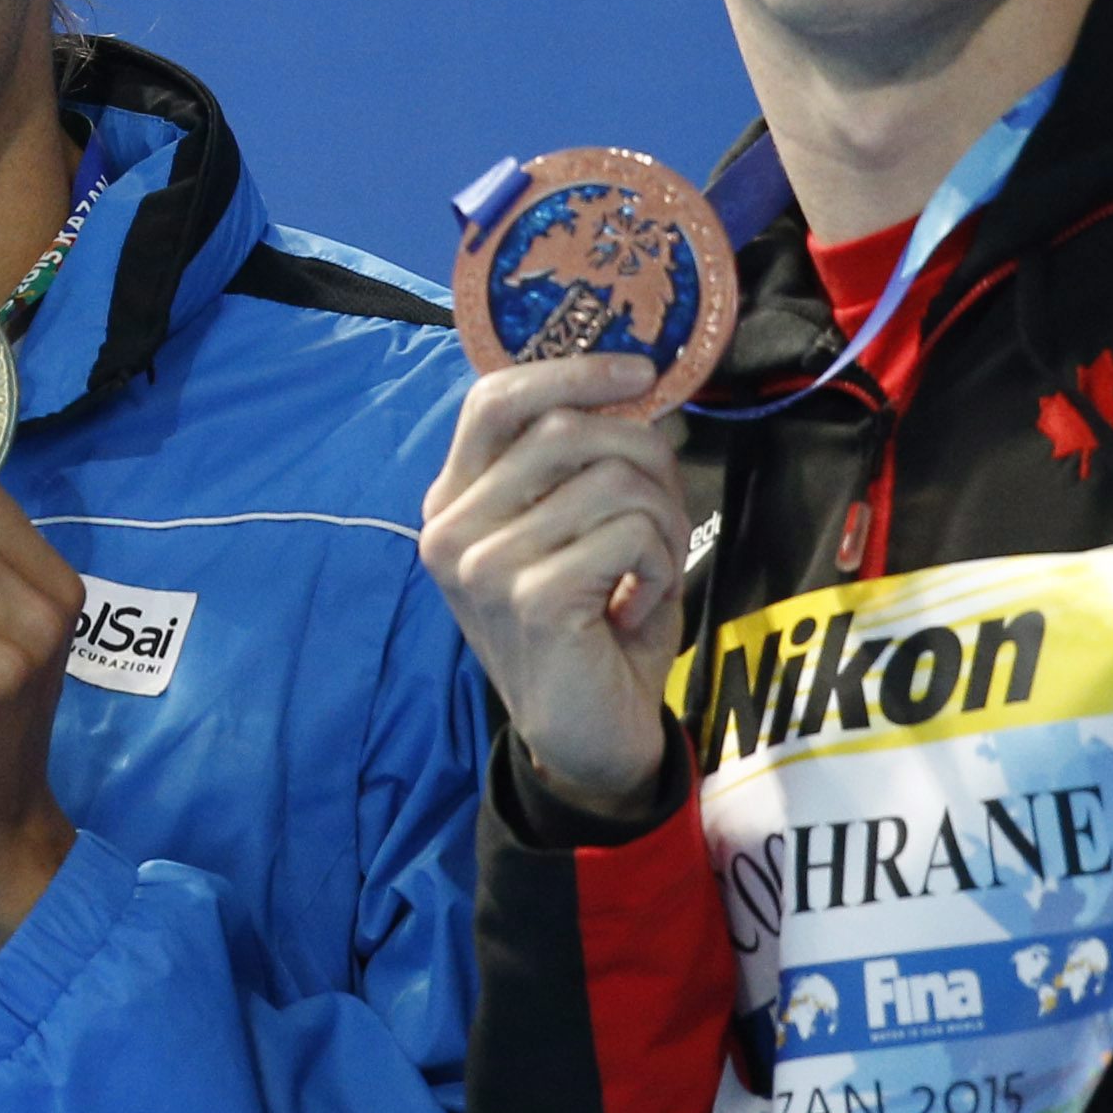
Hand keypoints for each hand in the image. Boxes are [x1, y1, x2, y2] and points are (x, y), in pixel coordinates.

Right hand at [419, 353, 693, 822]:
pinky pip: (628, 532)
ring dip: (659, 520)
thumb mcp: (582, 531)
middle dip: (645, 456)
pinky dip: (657, 563)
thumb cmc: (591, 629)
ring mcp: (482, 563)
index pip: (495, 400)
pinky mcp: (529, 596)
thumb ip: (590, 463)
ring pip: (611, 478)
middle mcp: (451, 528)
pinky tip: (634, 605)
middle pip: (568, 428)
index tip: (640, 373)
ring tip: (643, 571)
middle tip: (661, 511)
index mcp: (453, 502)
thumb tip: (643, 393)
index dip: (572, 372)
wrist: (588, 740)